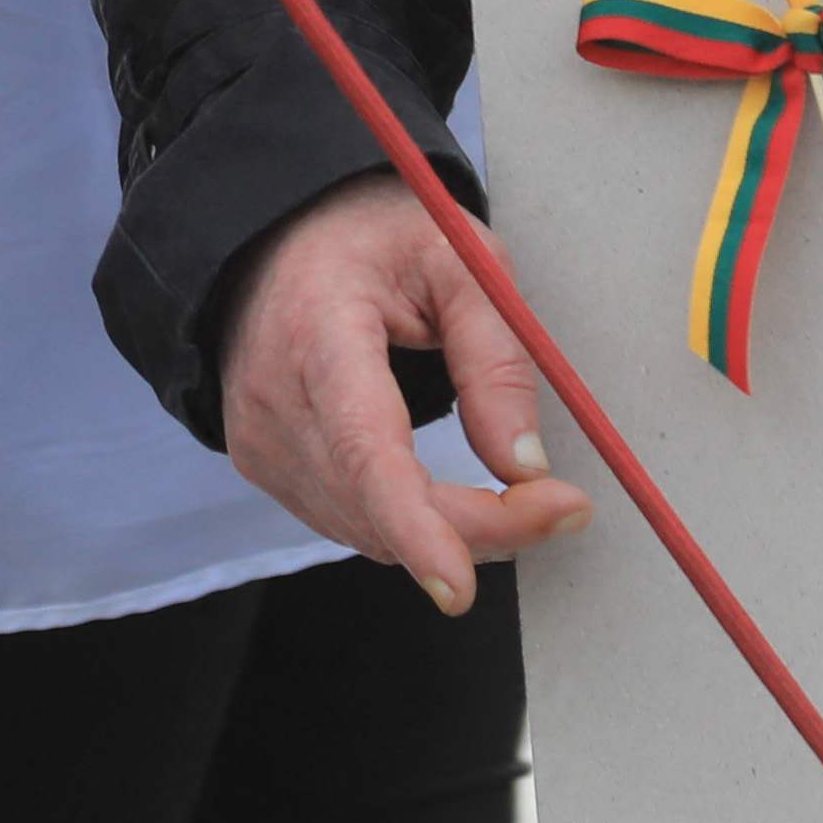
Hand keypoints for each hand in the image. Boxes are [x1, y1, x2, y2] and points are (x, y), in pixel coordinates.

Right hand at [218, 177, 599, 614]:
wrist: (273, 238)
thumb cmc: (369, 238)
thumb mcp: (457, 261)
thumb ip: (496, 360)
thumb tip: (526, 469)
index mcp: (318, 328)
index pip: (361, 445)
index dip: (412, 522)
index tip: (457, 584)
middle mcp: (273, 395)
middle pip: (378, 504)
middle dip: (480, 526)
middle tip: (563, 509)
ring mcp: (259, 439)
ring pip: (368, 529)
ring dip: (452, 531)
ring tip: (518, 494)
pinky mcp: (264, 466)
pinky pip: (350, 520)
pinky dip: (411, 521)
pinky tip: (445, 491)